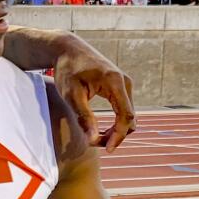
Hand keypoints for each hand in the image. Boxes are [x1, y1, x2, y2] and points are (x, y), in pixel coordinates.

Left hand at [51, 37, 135, 151]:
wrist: (68, 49)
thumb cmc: (67, 70)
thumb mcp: (71, 95)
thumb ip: (84, 117)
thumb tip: (93, 140)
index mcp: (115, 82)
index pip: (126, 115)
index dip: (119, 135)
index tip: (108, 149)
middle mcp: (125, 82)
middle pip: (130, 118)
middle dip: (116, 135)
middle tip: (95, 144)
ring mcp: (125, 84)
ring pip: (128, 115)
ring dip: (116, 130)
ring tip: (95, 138)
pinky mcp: (121, 86)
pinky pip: (124, 110)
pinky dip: (116, 122)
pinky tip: (101, 129)